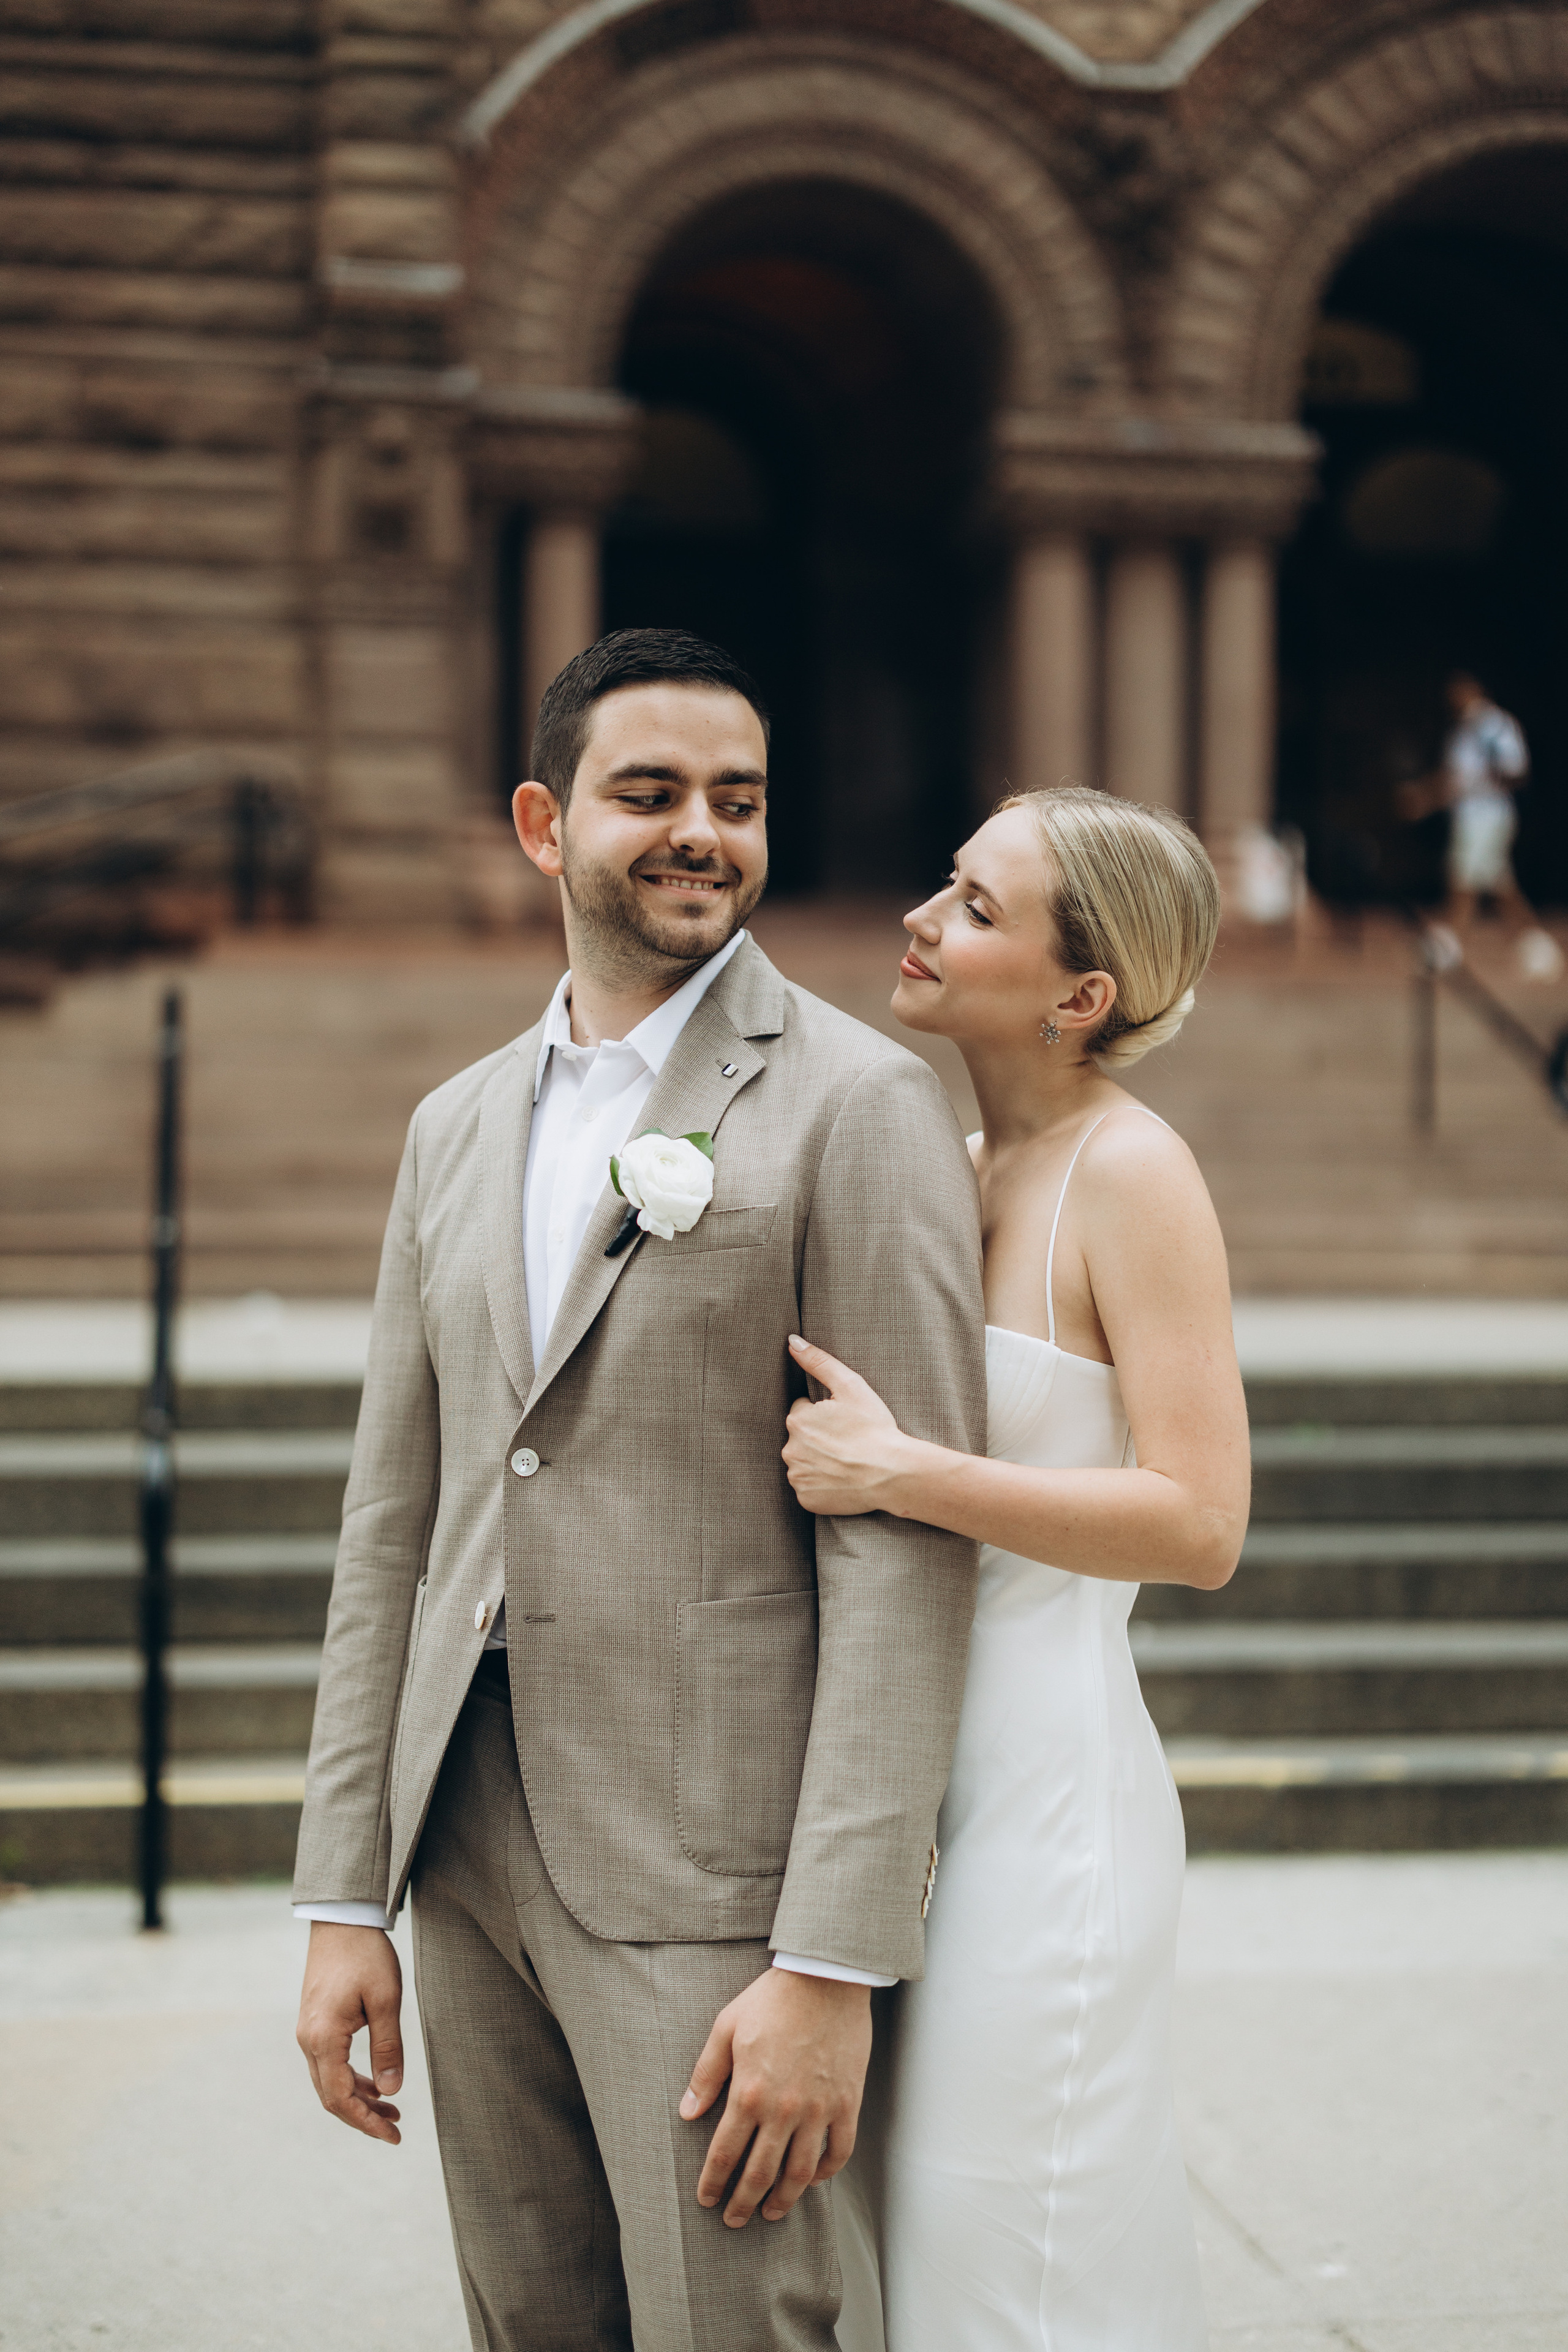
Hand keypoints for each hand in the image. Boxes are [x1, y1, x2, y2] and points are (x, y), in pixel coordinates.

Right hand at [297, 1921, 404, 2144]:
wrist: (342, 1920)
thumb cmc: (366, 1955)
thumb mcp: (385, 2000)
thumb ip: (387, 2047)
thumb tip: (392, 2092)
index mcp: (322, 2039)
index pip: (340, 2098)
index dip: (366, 2122)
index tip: (393, 2135)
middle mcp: (308, 2040)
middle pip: (331, 2096)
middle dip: (363, 2117)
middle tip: (396, 2129)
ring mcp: (308, 2032)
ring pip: (330, 2081)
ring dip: (359, 2099)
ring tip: (392, 2111)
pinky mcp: (315, 2023)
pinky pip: (330, 2063)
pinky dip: (352, 2079)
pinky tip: (376, 2084)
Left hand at [680, 1967, 871, 2225]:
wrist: (825, 1979)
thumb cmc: (772, 2000)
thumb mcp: (726, 2028)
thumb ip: (707, 2074)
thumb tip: (688, 2112)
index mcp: (749, 2093)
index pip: (725, 2153)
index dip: (713, 2181)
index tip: (707, 2198)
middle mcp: (783, 2110)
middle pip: (760, 2173)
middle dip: (743, 2203)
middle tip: (734, 2220)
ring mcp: (819, 2110)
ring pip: (800, 2173)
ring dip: (783, 2200)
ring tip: (771, 2212)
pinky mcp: (847, 2103)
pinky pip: (838, 2152)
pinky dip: (826, 2173)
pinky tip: (813, 2180)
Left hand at [783, 1336, 908, 1515]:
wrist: (892, 1473)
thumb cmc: (874, 1427)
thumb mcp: (850, 1385)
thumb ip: (818, 1361)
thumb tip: (792, 1342)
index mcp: (797, 1420)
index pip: (803, 1411)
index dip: (825, 1414)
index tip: (845, 1422)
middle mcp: (790, 1450)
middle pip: (801, 1438)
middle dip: (820, 1437)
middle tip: (848, 1441)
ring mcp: (797, 1477)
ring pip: (804, 1462)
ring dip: (819, 1460)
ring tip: (847, 1460)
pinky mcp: (806, 1499)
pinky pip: (809, 1487)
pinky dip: (822, 1484)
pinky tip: (842, 1479)